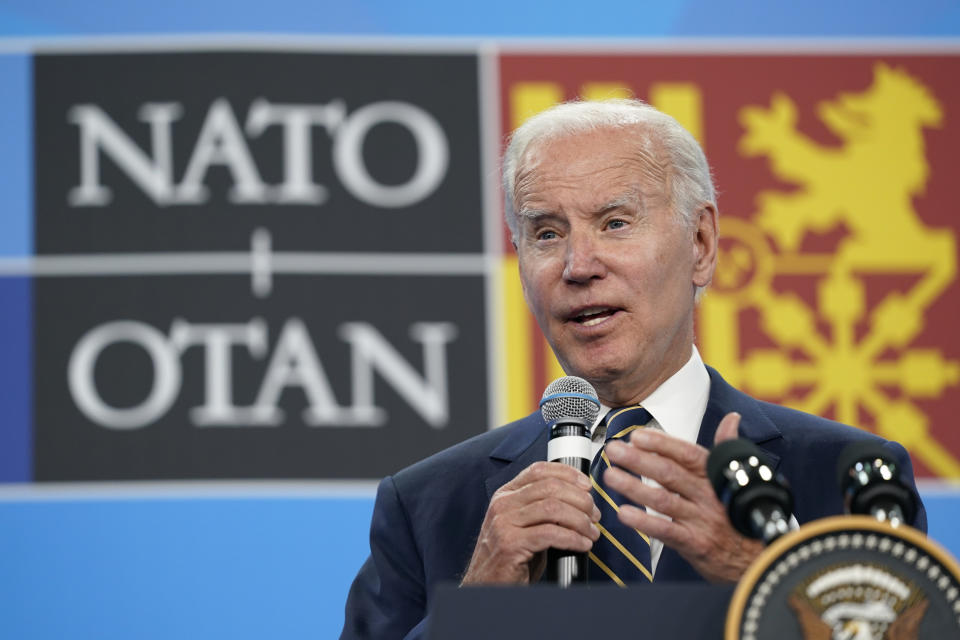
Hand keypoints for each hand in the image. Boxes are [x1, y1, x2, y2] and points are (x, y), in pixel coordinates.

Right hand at [461, 461, 600, 584]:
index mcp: (506, 495)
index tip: (587, 486)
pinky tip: (582, 545)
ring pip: (553, 508)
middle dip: (580, 500)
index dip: (568, 474)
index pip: (539, 470)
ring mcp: (504, 523)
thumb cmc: (511, 557)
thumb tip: (579, 501)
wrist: (489, 586)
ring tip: (591, 532)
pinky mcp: (510, 544)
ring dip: (580, 520)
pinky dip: (573, 538)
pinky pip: (550, 534)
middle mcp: (503, 504)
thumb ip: (542, 509)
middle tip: (594, 515)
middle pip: (550, 487)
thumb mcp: (524, 525)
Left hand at [602, 412, 764, 582]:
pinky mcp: (696, 544)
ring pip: (663, 500)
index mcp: (716, 476)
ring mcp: (702, 520)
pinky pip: (666, 531)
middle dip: (639, 460)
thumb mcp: (737, 479)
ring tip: (611, 476)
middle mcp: (709, 495)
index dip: (661, 443)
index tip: (637, 436)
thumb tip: (732, 418)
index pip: (687, 454)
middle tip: (614, 451)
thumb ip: (726, 448)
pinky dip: (644, 522)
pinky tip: (624, 513)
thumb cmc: (740, 514)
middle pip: (670, 473)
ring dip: (634, 487)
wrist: (759, 558)